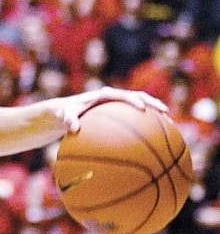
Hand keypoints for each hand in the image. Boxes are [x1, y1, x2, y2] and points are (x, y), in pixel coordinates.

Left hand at [52, 86, 167, 134]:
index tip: (142, 108)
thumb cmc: (66, 113)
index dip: (133, 100)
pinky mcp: (120, 112)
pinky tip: (157, 138)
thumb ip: (68, 120)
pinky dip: (147, 125)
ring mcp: (118, 104)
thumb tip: (73, 129)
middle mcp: (114, 96)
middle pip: (138, 96)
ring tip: (170, 123)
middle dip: (152, 103)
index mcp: (103, 95)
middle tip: (164, 111)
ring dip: (155, 112)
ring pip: (142, 105)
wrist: (66, 111)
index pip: (121, 95)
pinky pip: (137, 118)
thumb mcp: (65, 116)